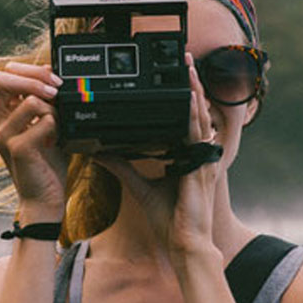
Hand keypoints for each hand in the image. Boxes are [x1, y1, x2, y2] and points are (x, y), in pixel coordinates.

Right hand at [0, 61, 67, 218]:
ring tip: (58, 126)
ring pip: (30, 100)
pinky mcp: (16, 149)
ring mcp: (3, 136)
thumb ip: (45, 100)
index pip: (4, 74)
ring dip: (53, 108)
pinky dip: (56, 126)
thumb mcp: (46, 124)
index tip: (53, 80)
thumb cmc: (47, 162)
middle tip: (57, 91)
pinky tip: (56, 141)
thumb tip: (50, 72)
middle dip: (35, 78)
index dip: (29, 70)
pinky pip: (43, 121)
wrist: (45, 198)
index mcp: (2, 115)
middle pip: (1, 78)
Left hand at [96, 53, 220, 257]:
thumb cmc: (169, 222)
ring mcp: (203, 160)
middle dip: (191, 83)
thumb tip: (99, 150)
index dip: (183, 96)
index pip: (185, 119)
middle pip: (195, 111)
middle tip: (185, 57)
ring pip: (199, 116)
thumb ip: (121, 166)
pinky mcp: (201, 167)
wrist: (184, 245)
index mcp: (187, 157)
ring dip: (194, 90)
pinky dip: (194, 115)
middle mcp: (198, 154)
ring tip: (188, 67)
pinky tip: (190, 97)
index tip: (177, 75)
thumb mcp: (140, 187)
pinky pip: (198, 135)